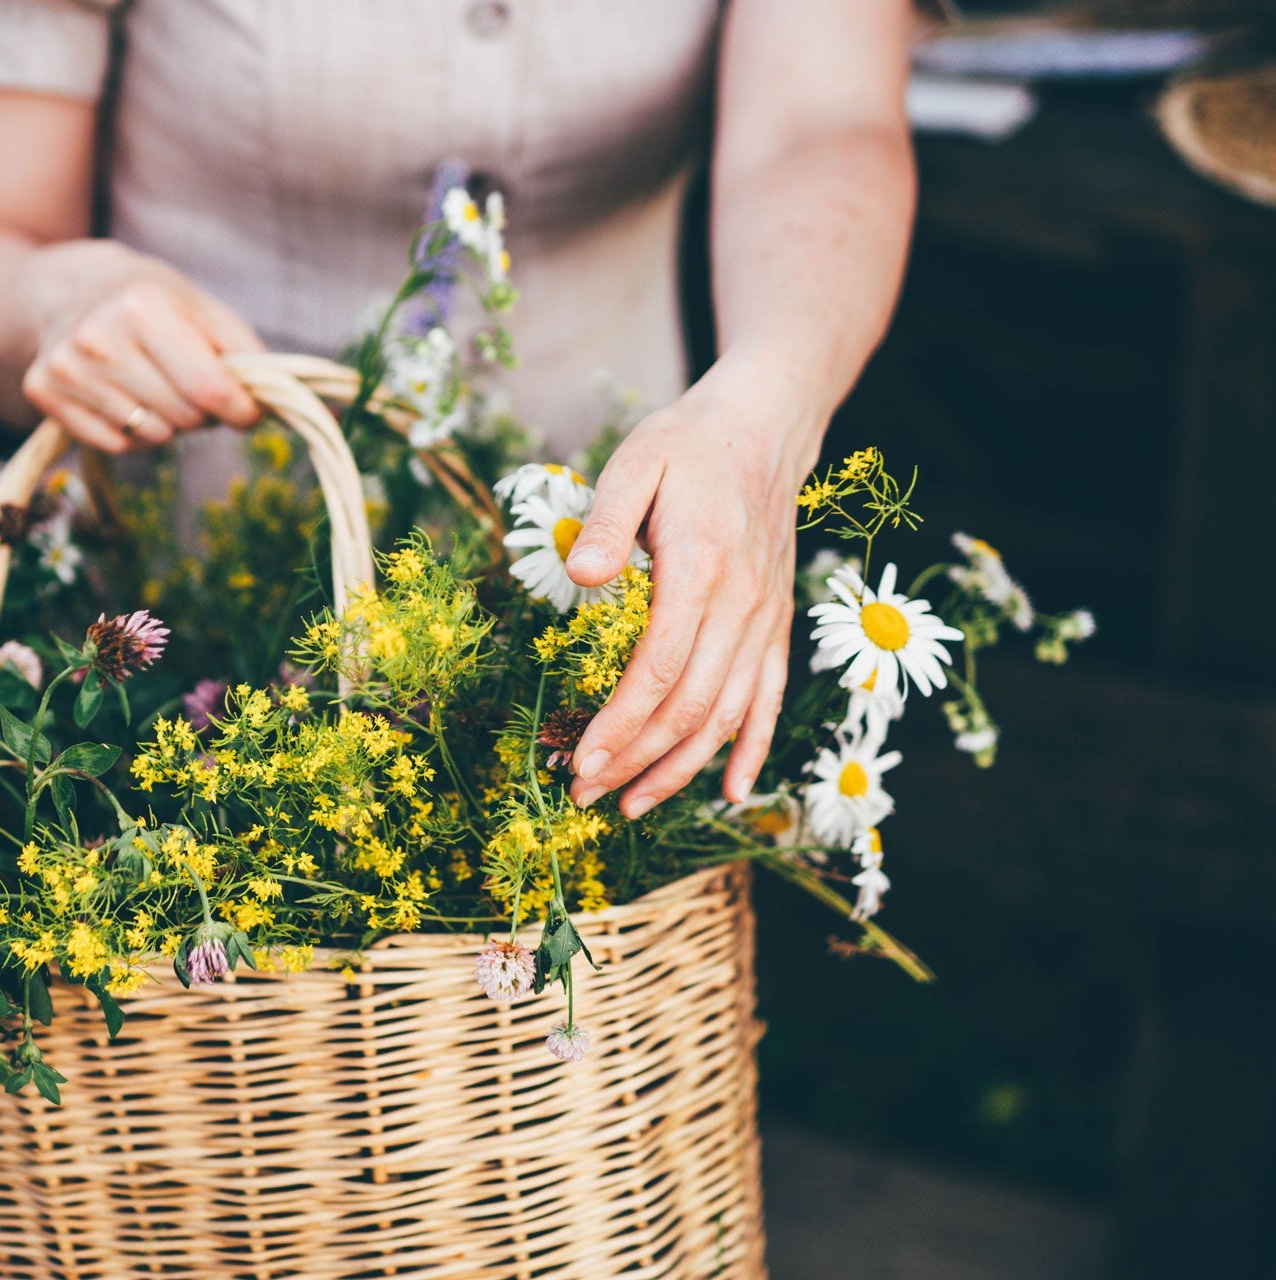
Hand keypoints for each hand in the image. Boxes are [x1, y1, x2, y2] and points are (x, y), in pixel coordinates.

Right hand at [21, 244, 266, 452]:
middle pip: (184, 417)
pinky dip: (131, 432)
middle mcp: (98, 337)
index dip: (240, 409)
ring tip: (152, 383)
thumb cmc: (151, 299)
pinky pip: (115, 445)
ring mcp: (67, 368)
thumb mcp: (203, 308)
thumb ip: (244, 353)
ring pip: (151, 437)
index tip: (248, 409)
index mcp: (143, 306)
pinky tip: (122, 396)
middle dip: (201, 410)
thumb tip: (270, 404)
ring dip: (166, 421)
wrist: (70, 287)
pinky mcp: (43, 392)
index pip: (209, 389)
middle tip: (189, 383)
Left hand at [562, 359, 822, 816]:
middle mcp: (741, 604)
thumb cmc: (687, 444)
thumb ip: (608, 520)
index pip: (659, 670)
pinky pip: (770, 698)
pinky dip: (751, 749)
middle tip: (585, 795)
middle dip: (636, 760)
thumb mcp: (635, 462)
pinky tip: (729, 792)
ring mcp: (765, 619)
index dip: (620, 725)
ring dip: (681, 769)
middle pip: (690, 706)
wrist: (766, 427)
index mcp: (700, 567)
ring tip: (633, 806)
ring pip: (729, 715)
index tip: (581, 761)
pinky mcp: (776, 625)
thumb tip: (581, 574)